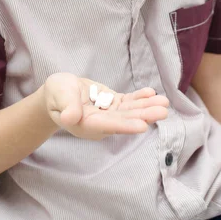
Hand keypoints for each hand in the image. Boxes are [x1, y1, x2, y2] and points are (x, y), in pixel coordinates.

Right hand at [43, 72, 169, 140]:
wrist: (58, 95)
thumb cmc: (56, 94)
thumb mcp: (58, 94)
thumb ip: (66, 105)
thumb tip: (69, 117)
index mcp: (86, 123)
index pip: (108, 124)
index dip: (125, 125)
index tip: (143, 126)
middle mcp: (100, 122)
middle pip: (124, 120)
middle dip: (144, 115)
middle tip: (163, 111)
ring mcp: (108, 114)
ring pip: (130, 112)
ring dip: (147, 107)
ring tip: (164, 103)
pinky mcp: (112, 105)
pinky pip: (127, 103)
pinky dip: (139, 98)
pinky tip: (151, 93)